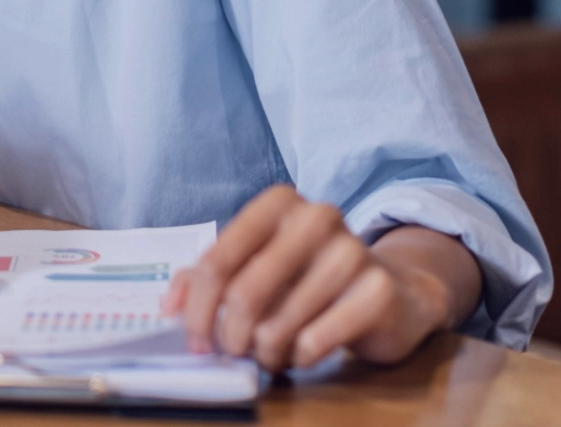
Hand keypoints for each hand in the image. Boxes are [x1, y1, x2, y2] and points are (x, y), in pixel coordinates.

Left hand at [162, 186, 478, 371]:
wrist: (392, 290)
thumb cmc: (310, 276)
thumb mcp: (258, 265)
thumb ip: (208, 277)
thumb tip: (168, 308)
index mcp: (278, 203)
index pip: (217, 261)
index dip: (198, 308)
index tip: (195, 339)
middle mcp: (316, 217)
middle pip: (244, 293)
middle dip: (230, 336)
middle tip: (233, 352)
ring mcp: (351, 251)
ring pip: (279, 324)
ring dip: (266, 352)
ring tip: (271, 353)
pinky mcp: (377, 291)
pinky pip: (315, 342)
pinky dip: (299, 358)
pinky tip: (303, 352)